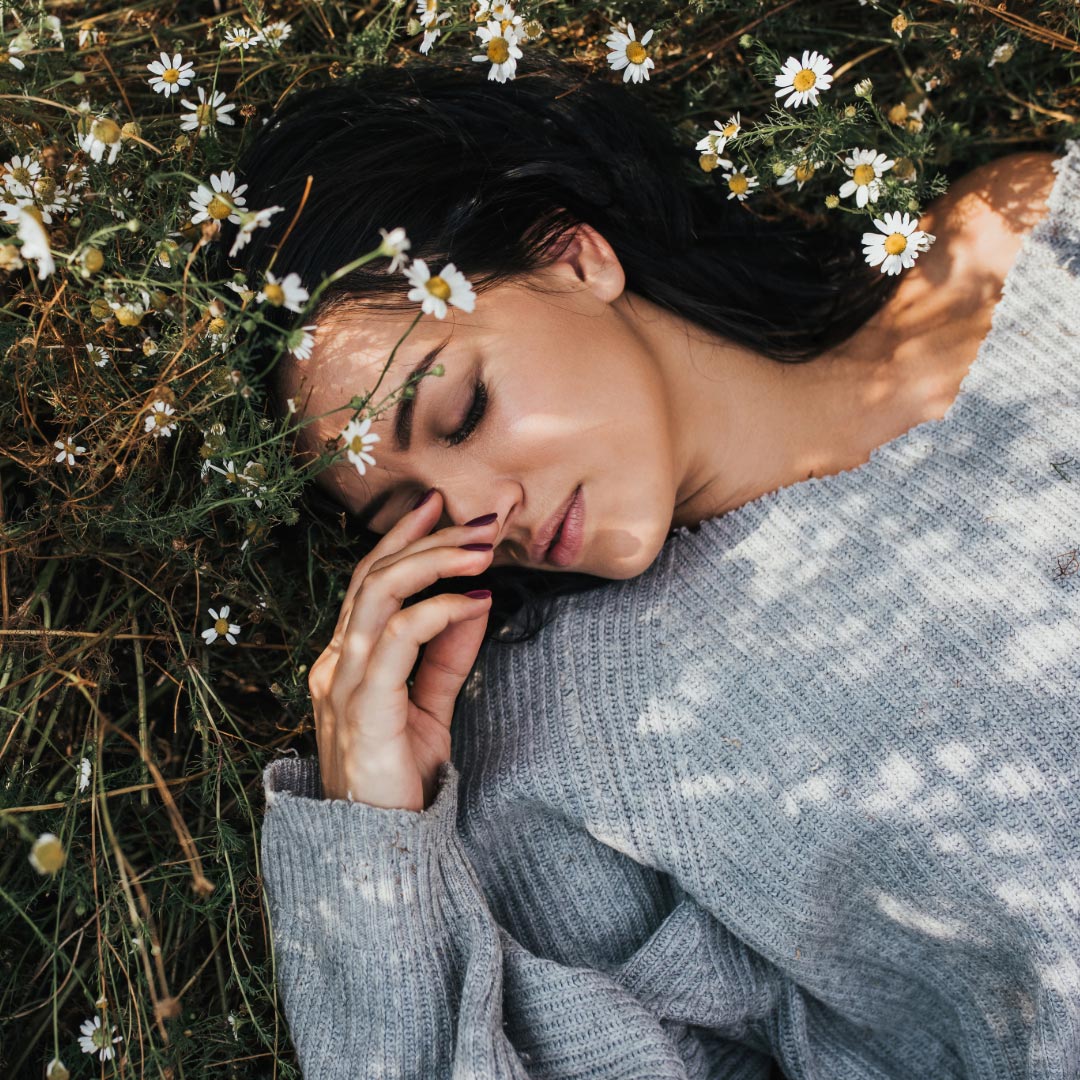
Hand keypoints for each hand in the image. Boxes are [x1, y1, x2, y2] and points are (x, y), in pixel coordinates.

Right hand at [306, 490, 494, 809]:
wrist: (380, 850)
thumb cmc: (400, 780)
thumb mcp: (431, 707)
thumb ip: (447, 655)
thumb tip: (476, 599)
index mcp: (346, 659)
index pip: (371, 580)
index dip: (403, 537)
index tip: (439, 503)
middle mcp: (336, 662)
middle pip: (376, 576)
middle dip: (429, 537)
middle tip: (481, 516)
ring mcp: (342, 683)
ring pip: (380, 594)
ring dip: (435, 561)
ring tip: (484, 545)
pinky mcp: (362, 708)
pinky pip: (397, 640)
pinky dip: (438, 612)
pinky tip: (476, 601)